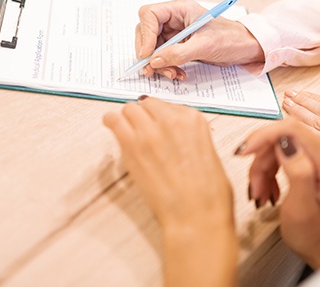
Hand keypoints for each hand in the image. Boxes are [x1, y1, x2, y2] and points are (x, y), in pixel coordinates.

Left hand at [103, 97, 237, 286]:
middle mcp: (171, 119)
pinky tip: (111, 126)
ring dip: (128, 118)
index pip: (168, 105)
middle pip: (147, 103)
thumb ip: (188, 135)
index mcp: (193, 119)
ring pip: (129, 108)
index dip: (160, 116)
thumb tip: (172, 134)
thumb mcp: (208, 152)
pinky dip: (111, 121)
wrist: (196, 215)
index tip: (157, 125)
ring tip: (126, 129)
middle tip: (141, 129)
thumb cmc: (208, 192)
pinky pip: (114, 120)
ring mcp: (149, 130)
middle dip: (144, 115)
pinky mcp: (132, 144)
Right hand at [135, 0, 263, 79]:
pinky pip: (162, 56)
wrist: (245, 48)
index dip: (145, 34)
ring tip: (171, 73)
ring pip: (153, 47)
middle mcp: (174, 18)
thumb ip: (177, 53)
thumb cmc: (230, 39)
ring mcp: (174, 32)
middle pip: (146, 32)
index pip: (149, 15)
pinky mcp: (177, 45)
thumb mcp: (204, 46)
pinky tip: (177, 73)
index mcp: (180, 9)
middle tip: (152, 69)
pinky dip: (166, 67)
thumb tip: (154, 61)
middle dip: (149, 53)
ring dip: (158, 63)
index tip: (147, 54)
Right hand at [236, 118, 319, 268]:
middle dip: (259, 160)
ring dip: (260, 169)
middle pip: (278, 137)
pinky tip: (266, 187)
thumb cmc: (313, 232)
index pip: (290, 129)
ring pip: (273, 146)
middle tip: (254, 185)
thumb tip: (285, 143)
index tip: (244, 151)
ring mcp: (314, 152)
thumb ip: (297, 172)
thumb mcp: (302, 207)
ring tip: (260, 192)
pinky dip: (265, 171)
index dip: (263, 136)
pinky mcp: (305, 156)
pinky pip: (275, 153)